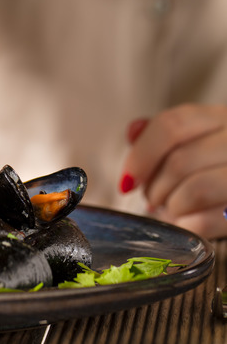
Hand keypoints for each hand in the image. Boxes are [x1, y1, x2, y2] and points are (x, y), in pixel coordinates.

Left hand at [120, 103, 226, 238]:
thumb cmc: (212, 169)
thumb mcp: (193, 143)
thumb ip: (163, 136)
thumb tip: (134, 130)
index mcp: (222, 119)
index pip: (172, 125)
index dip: (141, 155)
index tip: (127, 180)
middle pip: (179, 162)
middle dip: (154, 188)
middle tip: (152, 199)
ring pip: (195, 191)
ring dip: (171, 206)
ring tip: (171, 209)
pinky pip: (205, 222)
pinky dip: (185, 225)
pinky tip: (187, 222)